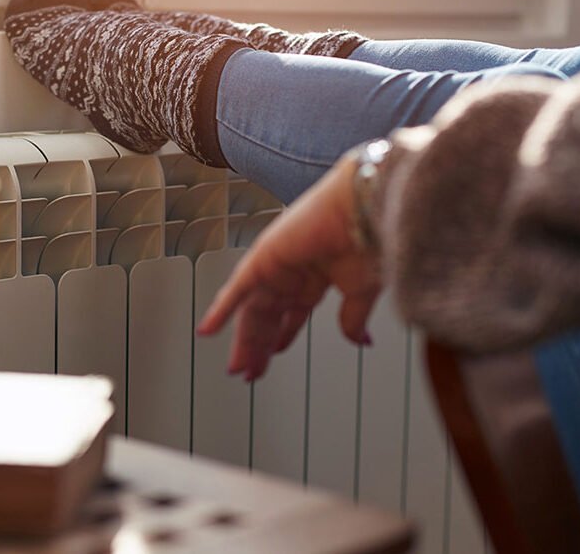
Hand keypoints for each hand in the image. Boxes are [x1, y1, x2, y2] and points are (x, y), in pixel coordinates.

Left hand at [197, 158, 381, 380]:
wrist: (369, 208)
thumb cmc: (372, 238)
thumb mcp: (362, 291)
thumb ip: (353, 318)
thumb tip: (358, 341)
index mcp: (317, 277)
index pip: (291, 313)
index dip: (281, 336)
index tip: (272, 356)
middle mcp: (293, 271)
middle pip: (268, 315)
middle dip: (258, 345)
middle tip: (249, 372)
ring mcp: (276, 264)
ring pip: (252, 309)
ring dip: (244, 340)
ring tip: (238, 367)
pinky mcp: (263, 257)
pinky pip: (236, 289)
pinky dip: (220, 311)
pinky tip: (207, 331)